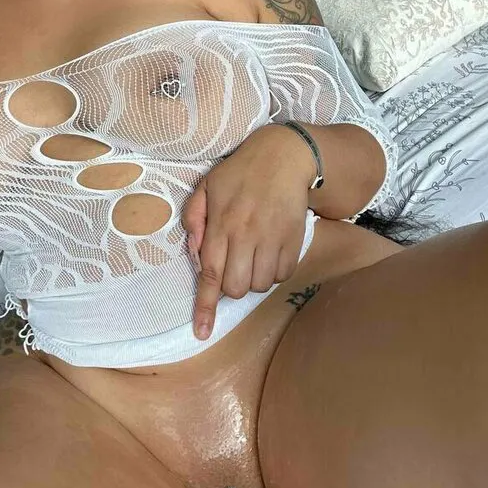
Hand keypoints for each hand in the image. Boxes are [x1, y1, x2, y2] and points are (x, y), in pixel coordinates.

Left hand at [181, 124, 316, 340]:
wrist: (284, 156)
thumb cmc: (240, 172)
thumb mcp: (207, 186)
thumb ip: (194, 218)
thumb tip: (195, 254)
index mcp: (221, 222)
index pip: (211, 274)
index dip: (206, 306)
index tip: (201, 332)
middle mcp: (247, 234)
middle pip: (237, 287)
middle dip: (231, 287)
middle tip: (233, 265)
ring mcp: (272, 238)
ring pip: (260, 285)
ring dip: (252, 279)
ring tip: (252, 256)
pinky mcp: (294, 240)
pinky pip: (282, 275)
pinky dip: (274, 273)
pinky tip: (269, 253)